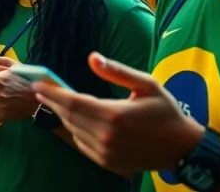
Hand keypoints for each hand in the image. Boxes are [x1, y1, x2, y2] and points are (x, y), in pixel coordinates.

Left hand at [32, 52, 203, 172]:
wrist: (181, 148)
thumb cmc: (165, 111)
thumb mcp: (146, 84)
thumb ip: (117, 71)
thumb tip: (92, 58)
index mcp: (114, 115)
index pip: (73, 102)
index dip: (52, 93)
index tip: (37, 84)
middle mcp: (106, 136)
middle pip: (69, 116)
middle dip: (53, 102)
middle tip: (41, 90)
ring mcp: (105, 152)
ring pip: (74, 130)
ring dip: (63, 115)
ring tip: (56, 101)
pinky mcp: (107, 162)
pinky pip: (82, 144)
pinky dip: (75, 130)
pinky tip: (75, 119)